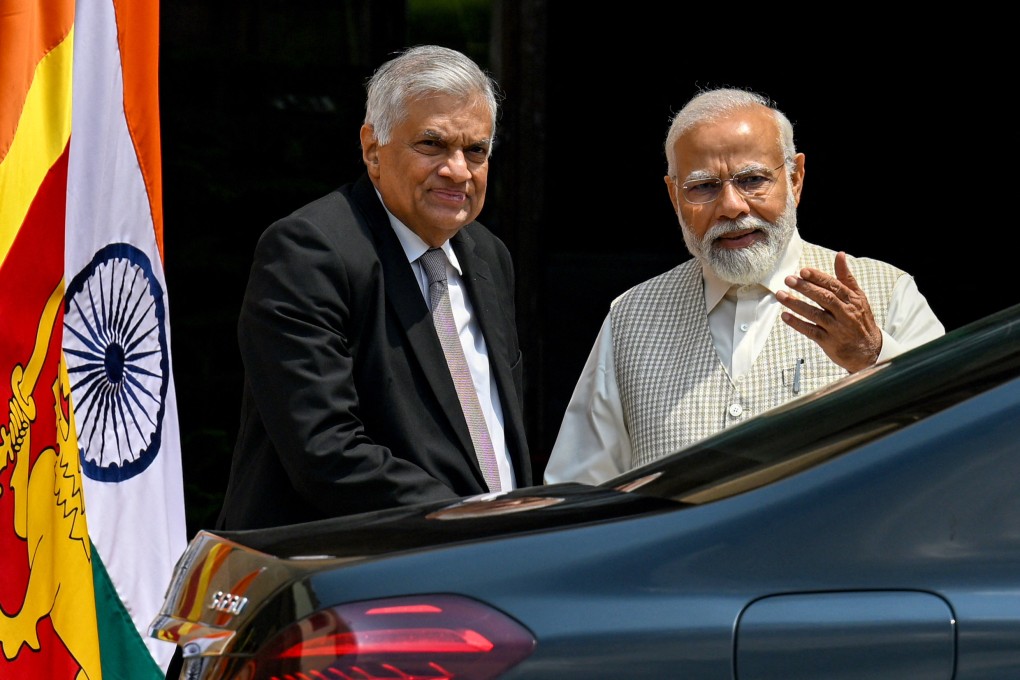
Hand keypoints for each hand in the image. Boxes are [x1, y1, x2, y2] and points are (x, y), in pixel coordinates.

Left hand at [776, 251, 881, 372]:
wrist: (869, 350)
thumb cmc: (860, 320)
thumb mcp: (858, 297)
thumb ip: (846, 277)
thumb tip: (840, 254)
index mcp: (852, 300)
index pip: (834, 285)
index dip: (818, 278)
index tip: (803, 271)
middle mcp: (845, 313)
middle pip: (824, 298)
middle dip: (805, 288)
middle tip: (788, 280)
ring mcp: (837, 328)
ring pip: (815, 314)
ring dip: (796, 304)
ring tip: (780, 295)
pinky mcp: (829, 342)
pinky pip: (810, 331)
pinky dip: (797, 323)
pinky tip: (785, 316)